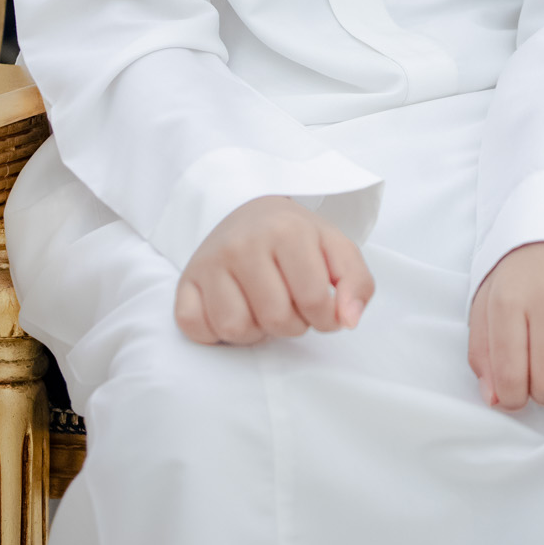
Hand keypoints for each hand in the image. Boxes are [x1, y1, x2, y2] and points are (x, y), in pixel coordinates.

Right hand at [174, 196, 373, 345]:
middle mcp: (243, 243)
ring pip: (235, 328)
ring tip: (262, 307)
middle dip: (292, 325)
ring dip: (255, 331)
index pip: (314, 301)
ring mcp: (210, 261)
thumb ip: (356, 284)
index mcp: (287, 231)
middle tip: (291, 305)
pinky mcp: (186, 280)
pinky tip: (233, 310)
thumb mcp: (337, 250)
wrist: (250, 212)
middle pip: (275, 319)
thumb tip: (349, 321)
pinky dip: (215, 332)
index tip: (322, 309)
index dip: (325, 318)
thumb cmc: (297, 239)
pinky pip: (196, 328)